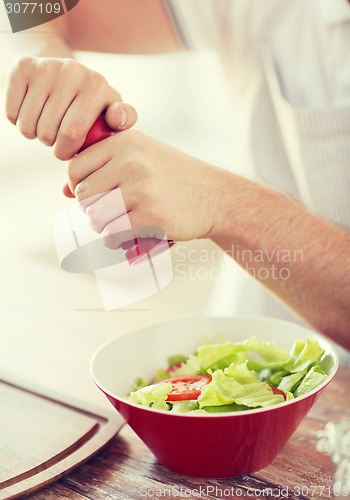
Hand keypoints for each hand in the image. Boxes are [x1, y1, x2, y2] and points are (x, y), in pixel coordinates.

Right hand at [2, 57, 136, 159]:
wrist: (62, 69)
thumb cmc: (91, 103)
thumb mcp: (110, 110)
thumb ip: (124, 119)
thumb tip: (116, 118)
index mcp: (96, 85)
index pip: (72, 133)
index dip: (65, 150)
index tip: (68, 150)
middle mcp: (72, 71)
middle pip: (47, 133)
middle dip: (51, 144)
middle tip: (57, 134)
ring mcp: (45, 67)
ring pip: (27, 125)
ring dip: (34, 133)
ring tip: (46, 123)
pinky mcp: (22, 67)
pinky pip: (11, 114)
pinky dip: (18, 120)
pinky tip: (32, 111)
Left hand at [66, 130, 227, 246]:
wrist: (216, 196)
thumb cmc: (174, 178)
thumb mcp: (142, 159)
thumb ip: (104, 167)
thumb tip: (63, 190)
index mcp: (125, 143)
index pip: (75, 168)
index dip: (79, 187)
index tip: (97, 195)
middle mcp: (131, 162)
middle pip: (83, 196)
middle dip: (93, 210)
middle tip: (114, 213)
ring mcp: (141, 189)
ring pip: (95, 218)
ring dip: (105, 227)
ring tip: (123, 225)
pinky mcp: (151, 216)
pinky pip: (113, 235)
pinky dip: (118, 241)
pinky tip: (132, 236)